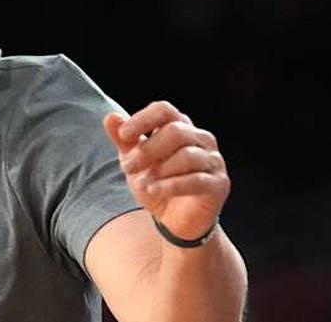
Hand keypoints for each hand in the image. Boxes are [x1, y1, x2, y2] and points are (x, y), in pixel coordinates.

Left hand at [103, 101, 228, 240]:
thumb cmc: (156, 183)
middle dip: (147, 150)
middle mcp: (202, 139)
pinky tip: (153, 191)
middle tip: (127, 167)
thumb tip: (111, 117)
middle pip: (176, 132)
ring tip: (142, 183)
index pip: (164, 110)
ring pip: (188, 155)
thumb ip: (123, 140)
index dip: (143, 119)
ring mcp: (214, 161)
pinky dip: (170, 185)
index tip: (123, 135)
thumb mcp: (134, 161)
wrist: (174, 220)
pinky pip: (196, 180)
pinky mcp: (219, 185)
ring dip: (159, 170)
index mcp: (181, 126)